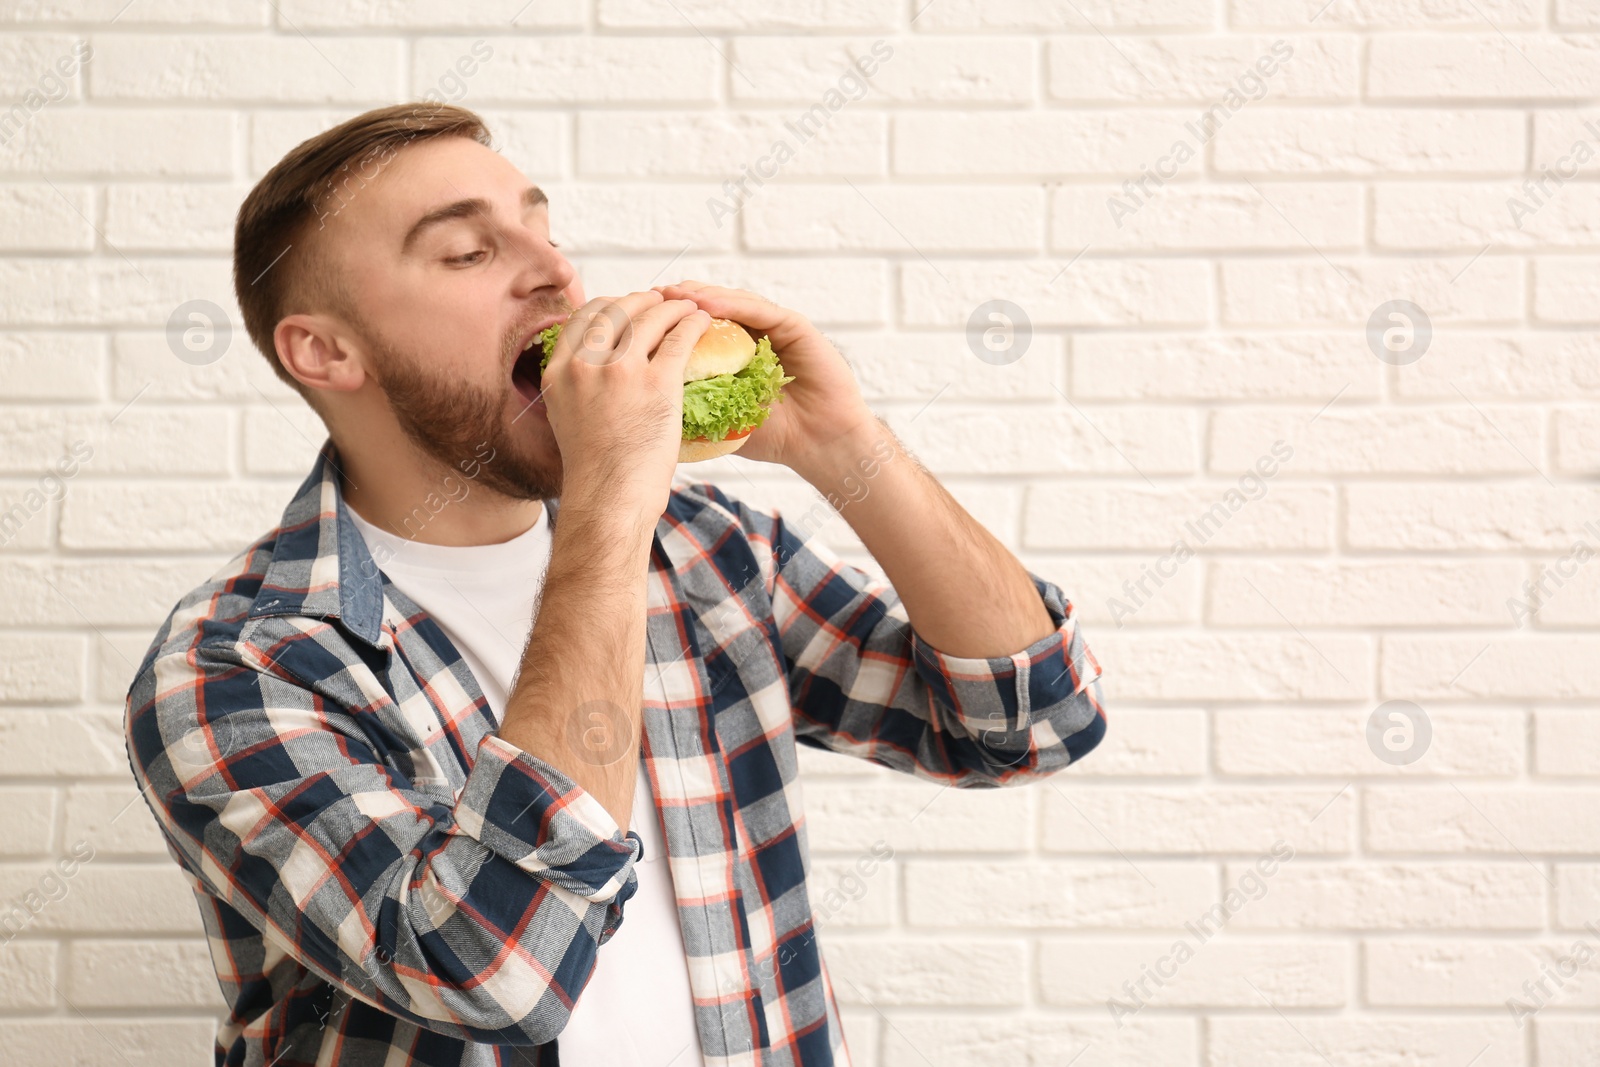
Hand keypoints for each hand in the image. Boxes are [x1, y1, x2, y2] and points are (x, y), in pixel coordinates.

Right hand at [541, 291, 710, 521]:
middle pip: (617, 310)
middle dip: (642, 299)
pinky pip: (679, 338)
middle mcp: (585, 365)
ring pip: (650, 317)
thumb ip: (577, 387)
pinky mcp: (657, 382)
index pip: (582, 317)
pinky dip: (693, 324)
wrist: (609, 499)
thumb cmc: (596, 471)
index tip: (626, 306)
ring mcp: (621, 371)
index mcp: (558, 372)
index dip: (609, 304)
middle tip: (661, 300)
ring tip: (688, 307)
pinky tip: (701, 322)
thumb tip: (594, 370)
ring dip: (673, 306)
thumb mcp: (568, 418)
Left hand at [652, 281, 876, 476]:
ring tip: (671, 293)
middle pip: (708, 308)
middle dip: (675, 303)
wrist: (820, 446)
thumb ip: (688, 410)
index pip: (692, 330)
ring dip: (699, 295)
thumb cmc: (773, 439)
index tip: (631, 321)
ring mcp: (772, 328)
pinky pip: (759, 310)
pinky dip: (732, 304)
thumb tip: (638, 412)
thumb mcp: (718, 423)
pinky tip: (707, 303)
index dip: (662, 323)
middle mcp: (750, 336)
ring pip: (730, 302)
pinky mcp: (794, 326)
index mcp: (731, 356)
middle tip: (646, 298)